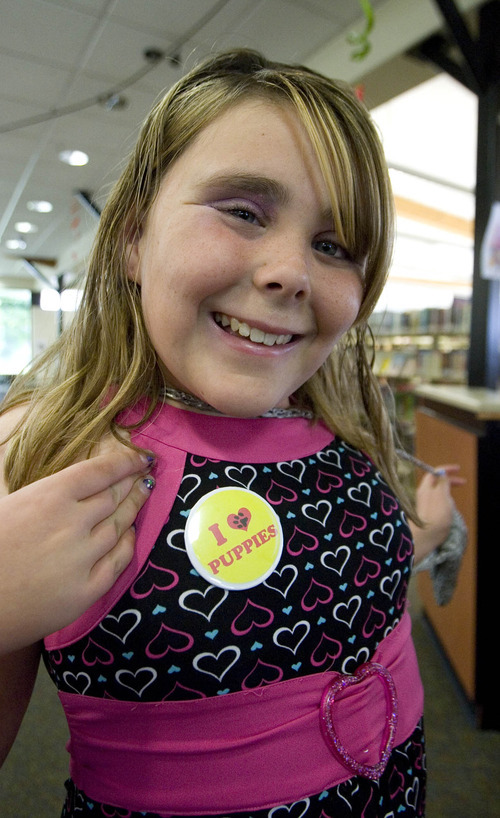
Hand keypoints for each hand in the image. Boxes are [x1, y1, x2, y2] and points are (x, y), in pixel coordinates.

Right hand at [0, 446, 154, 652]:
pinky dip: (128, 545)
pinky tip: (131, 535)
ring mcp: (82, 558)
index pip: (99, 472)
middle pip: (113, 497)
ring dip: (134, 508)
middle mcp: (71, 524)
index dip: (124, 462)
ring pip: (119, 526)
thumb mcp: (12, 506)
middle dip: (133, 483)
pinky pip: (118, 562)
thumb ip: (49, 496)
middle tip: (145, 475)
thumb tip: (82, 487)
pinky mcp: (86, 590)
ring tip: (144, 495)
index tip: (140, 458)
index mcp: (48, 497)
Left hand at [411, 465, 464, 565]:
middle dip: (449, 481)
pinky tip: (447, 513)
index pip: (435, 472)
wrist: (423, 538)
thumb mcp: (442, 496)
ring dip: (447, 493)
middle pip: (435, 482)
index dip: (447, 469)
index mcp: (425, 488)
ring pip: (436, 493)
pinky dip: (443, 503)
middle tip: (462, 483)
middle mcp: (421, 494)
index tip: (458, 469)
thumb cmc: (435, 516)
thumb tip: (442, 473)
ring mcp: (422, 505)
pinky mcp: (424, 515)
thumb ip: (443, 483)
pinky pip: (435, 504)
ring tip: (454, 502)